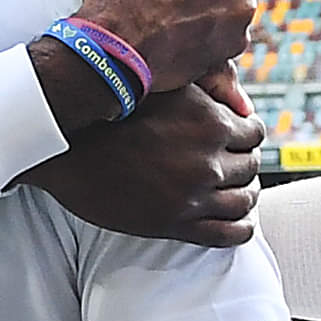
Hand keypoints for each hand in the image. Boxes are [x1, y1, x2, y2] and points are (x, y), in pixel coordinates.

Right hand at [21, 81, 260, 245]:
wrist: (65, 151)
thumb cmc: (109, 111)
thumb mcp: (163, 86)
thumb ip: (205, 91)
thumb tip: (240, 103)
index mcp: (209, 122)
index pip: (255, 132)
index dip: (248, 134)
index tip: (239, 138)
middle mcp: (208, 160)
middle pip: (250, 166)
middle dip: (245, 163)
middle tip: (235, 164)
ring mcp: (194, 195)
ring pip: (244, 200)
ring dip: (245, 194)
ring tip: (237, 191)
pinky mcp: (176, 224)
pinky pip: (228, 234)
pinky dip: (242, 228)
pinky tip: (240, 221)